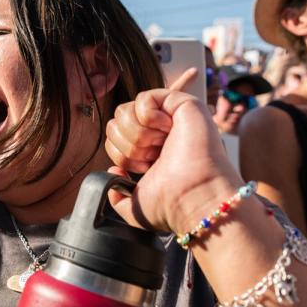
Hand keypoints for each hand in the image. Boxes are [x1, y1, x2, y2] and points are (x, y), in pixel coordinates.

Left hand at [104, 69, 241, 233]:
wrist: (193, 197)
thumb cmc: (170, 205)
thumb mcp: (134, 208)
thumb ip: (117, 195)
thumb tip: (113, 171)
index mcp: (149, 151)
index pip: (114, 138)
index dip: (119, 154)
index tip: (143, 169)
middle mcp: (159, 133)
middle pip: (115, 122)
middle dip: (126, 145)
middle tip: (151, 158)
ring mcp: (170, 117)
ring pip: (124, 110)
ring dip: (136, 134)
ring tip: (159, 146)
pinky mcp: (181, 103)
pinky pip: (143, 98)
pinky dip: (148, 117)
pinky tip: (167, 130)